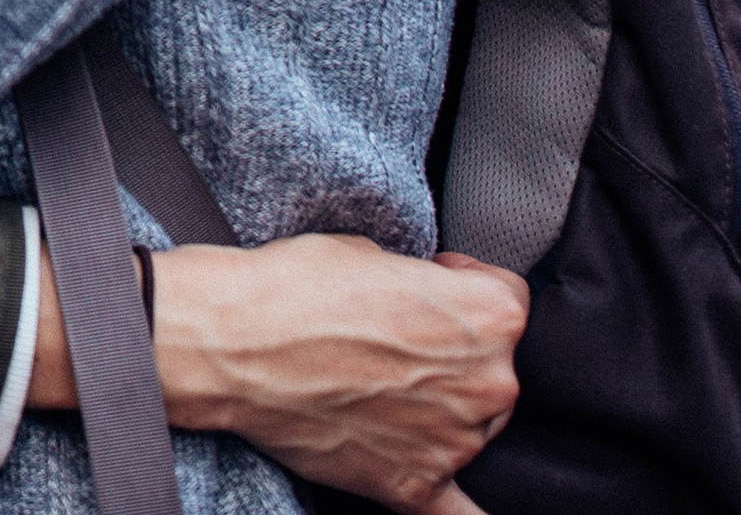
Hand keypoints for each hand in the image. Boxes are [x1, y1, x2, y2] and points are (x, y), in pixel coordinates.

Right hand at [151, 235, 525, 512]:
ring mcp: (456, 442)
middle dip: (454, 351)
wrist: (230, 339)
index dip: (464, 283)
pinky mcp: (415, 486)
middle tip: (392, 334)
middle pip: (495, 368)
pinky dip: (455, 496)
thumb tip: (424, 303)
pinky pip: (463, 514)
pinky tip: (448, 487)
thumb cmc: (293, 285)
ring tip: (372, 380)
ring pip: (472, 425)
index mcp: (487, 316)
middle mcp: (489, 384)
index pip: (510, 297)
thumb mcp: (370, 252)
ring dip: (438, 406)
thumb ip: (422, 285)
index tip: (432, 282)